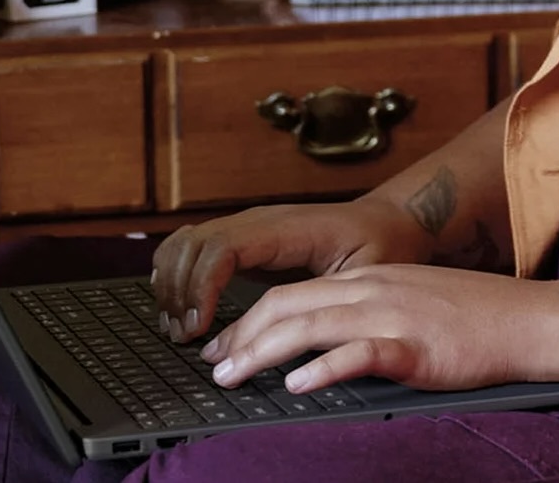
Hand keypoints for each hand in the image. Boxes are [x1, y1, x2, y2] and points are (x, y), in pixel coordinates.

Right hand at [152, 198, 433, 340]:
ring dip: (173, 283)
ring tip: (180, 329)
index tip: (199, 327)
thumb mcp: (367, 275)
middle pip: (194, 243)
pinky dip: (178, 274)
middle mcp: (258, 220)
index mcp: (286, 228)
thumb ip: (332, 302)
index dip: (201, 286)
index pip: (223, 246)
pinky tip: (181, 307)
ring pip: (186, 241)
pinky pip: (194, 245)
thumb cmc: (379, 248)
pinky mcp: (242, 239)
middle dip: (180, 291)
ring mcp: (247, 226)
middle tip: (185, 337)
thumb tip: (298, 338)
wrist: (385, 222)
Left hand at [200, 264, 558, 394]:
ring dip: (265, 352)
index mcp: (371, 278)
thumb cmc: (478, 318)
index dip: (251, 319)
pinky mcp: (417, 345)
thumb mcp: (414, 303)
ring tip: (234, 376)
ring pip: (313, 325)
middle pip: (290, 304)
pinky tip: (299, 385)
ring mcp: (395, 313)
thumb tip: (327, 345)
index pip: (294, 292)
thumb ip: (371, 316)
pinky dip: (324, 368)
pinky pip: (361, 352)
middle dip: (243, 335)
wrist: (531, 319)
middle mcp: (375, 288)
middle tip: (214, 366)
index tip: (224, 346)